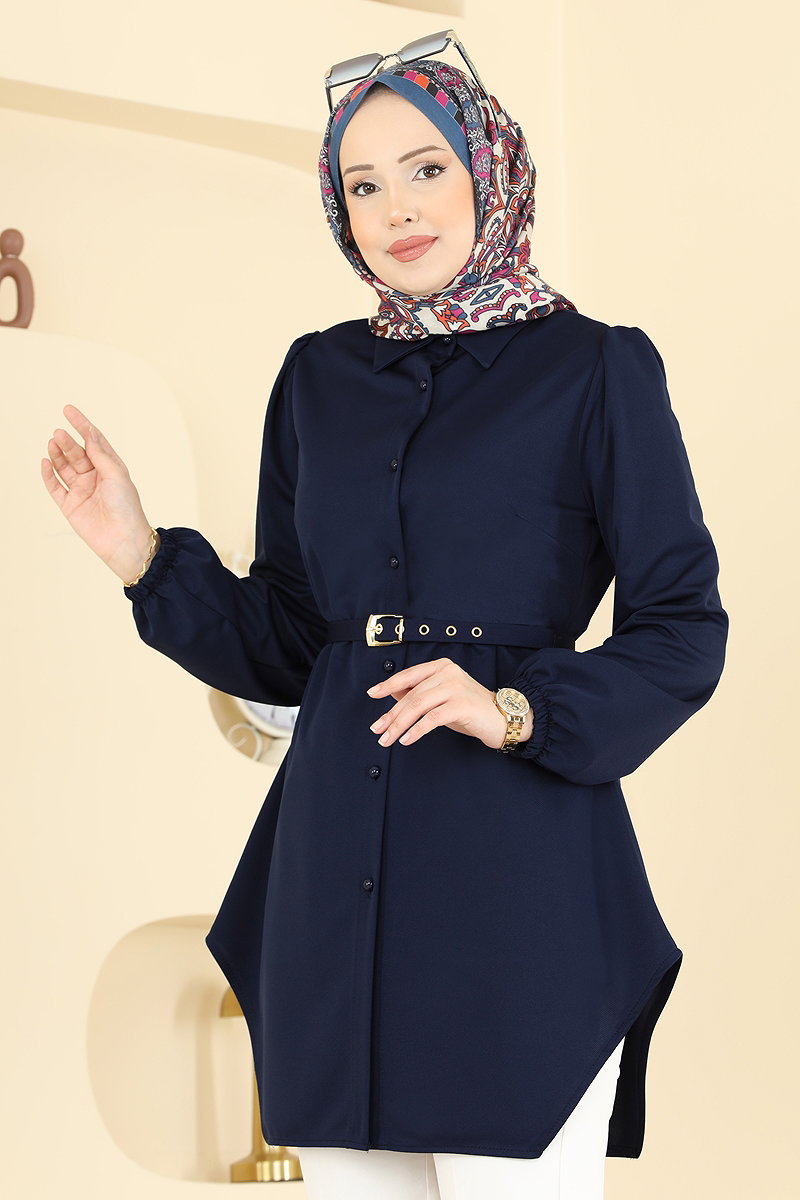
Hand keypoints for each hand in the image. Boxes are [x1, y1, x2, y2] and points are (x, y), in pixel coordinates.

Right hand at [41, 404, 155, 581]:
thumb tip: (89, 433)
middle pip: (77, 453)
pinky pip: (55, 486)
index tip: (69, 410)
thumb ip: (101, 454)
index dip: (82, 425)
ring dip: (58, 455)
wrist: (123, 540)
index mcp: (110, 468)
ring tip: (52, 443)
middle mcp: (95, 477)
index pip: (93, 441)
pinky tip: (45, 462)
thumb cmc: (127, 508)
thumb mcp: (117, 475)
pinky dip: (48, 474)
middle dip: (67, 442)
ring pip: (64, 467)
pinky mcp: (70, 505)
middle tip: (58, 433)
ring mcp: (81, 491)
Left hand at [366, 656, 532, 750]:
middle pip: (411, 694)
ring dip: (399, 724)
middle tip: (377, 729)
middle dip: (391, 714)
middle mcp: (448, 673)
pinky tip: (406, 739)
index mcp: (441, 667)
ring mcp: (455, 688)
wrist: (502, 718)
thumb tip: (391, 693)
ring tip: (387, 738)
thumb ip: (419, 692)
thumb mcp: (441, 698)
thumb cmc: (470, 709)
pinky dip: (417, 730)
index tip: (373, 694)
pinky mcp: (462, 705)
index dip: (389, 684)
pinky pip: (432, 719)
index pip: (409, 675)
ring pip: (418, 706)